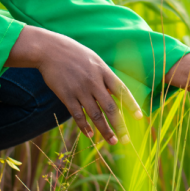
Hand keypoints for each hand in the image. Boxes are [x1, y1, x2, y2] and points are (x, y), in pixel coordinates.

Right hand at [5, 25, 141, 144]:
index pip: (122, 90)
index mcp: (103, 71)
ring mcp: (80, 90)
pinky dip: (84, 126)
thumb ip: (104, 75)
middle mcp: (94, 82)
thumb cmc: (73, 53)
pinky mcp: (66, 96)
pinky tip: (89, 134)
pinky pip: (78, 115)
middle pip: (111, 107)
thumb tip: (113, 91)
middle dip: (120, 125)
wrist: (49, 50)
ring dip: (105, 130)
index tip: (140, 117)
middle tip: (126, 139)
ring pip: (96, 115)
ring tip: (112, 141)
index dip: (131, 105)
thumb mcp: (93, 59)